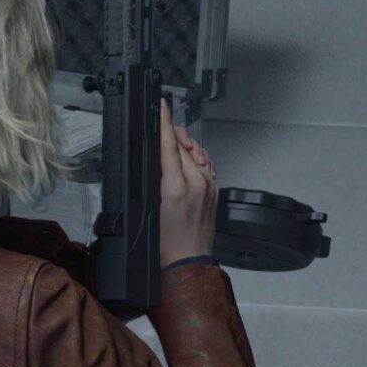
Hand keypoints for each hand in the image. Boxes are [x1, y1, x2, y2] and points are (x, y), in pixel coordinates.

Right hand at [155, 95, 217, 264]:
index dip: (164, 123)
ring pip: (196, 152)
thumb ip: (156, 176)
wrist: (187, 260)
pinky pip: (207, 164)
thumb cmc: (166, 241)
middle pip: (183, 145)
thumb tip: (157, 154)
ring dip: (185, 144)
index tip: (162, 106)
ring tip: (173, 143)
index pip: (169, 145)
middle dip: (171, 133)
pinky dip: (197, 156)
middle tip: (161, 126)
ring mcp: (209, 186)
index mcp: (176, 186)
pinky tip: (190, 158)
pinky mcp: (215, 190)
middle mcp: (197, 183)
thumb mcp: (151, 204)